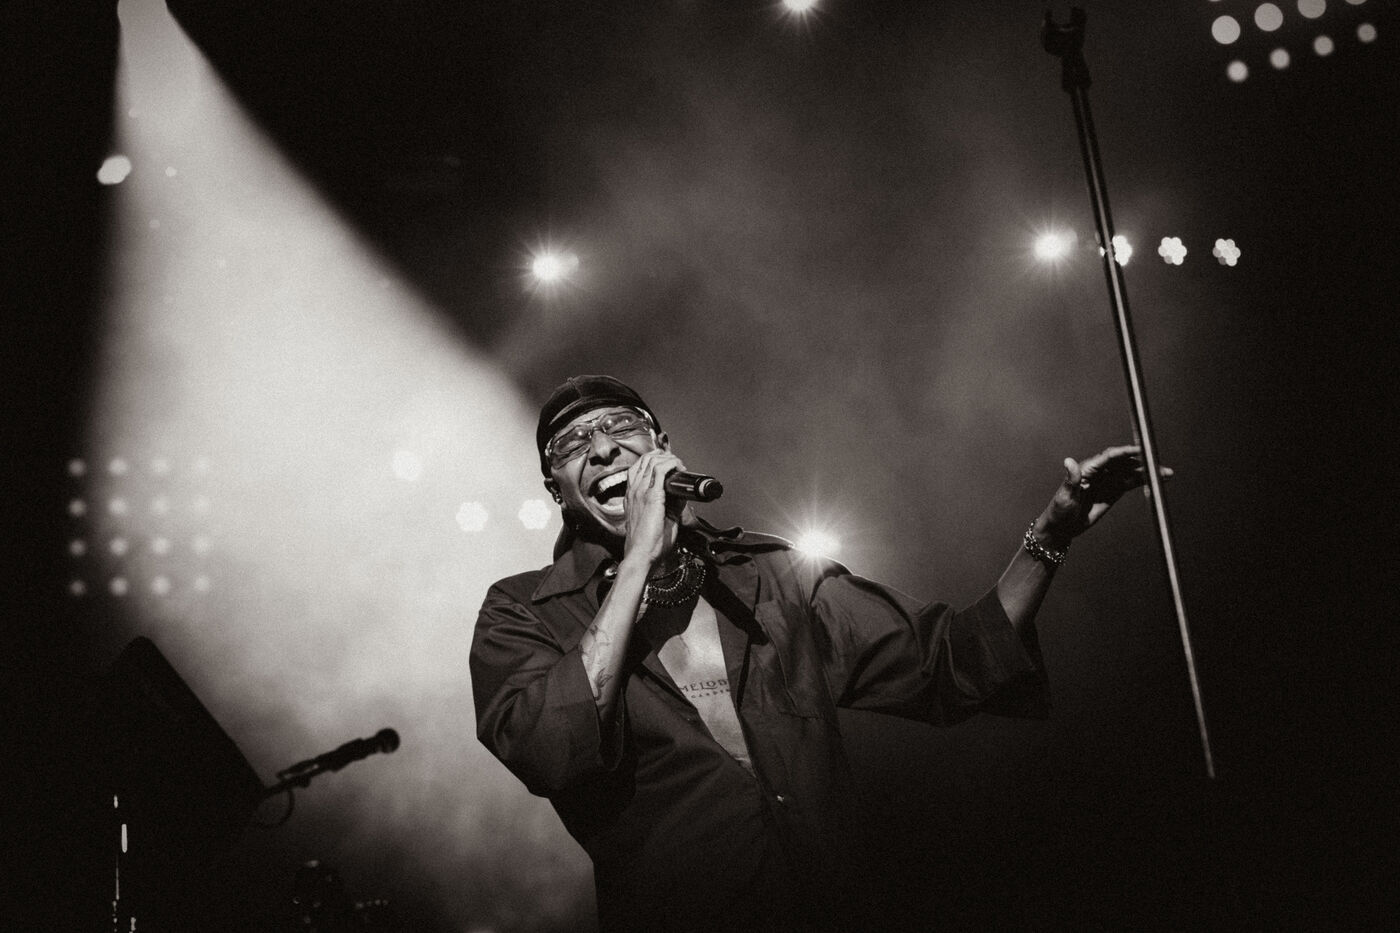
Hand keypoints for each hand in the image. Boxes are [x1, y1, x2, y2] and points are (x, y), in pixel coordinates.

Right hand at [620, 449, 685, 568]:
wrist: (641, 554)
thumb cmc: (647, 543)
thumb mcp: (656, 519)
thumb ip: (668, 505)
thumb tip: (681, 496)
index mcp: (632, 496)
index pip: (638, 468)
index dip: (653, 460)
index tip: (667, 464)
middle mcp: (634, 491)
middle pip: (645, 460)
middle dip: (663, 456)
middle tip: (676, 462)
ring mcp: (641, 492)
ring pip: (652, 461)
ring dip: (668, 458)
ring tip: (679, 464)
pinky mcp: (651, 496)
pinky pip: (660, 470)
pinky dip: (671, 464)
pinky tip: (679, 467)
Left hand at [1039, 445, 1171, 541]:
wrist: (1062, 528)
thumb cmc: (1059, 511)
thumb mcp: (1065, 497)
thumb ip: (1071, 480)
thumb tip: (1069, 461)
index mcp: (1087, 469)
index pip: (1110, 457)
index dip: (1126, 452)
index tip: (1141, 451)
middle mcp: (1099, 472)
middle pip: (1124, 463)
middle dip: (1142, 462)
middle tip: (1159, 465)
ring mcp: (1107, 481)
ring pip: (1130, 473)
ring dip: (1147, 472)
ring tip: (1165, 473)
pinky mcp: (1112, 492)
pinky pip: (1130, 484)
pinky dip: (1143, 482)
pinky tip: (1156, 481)